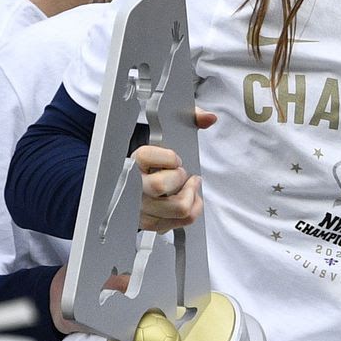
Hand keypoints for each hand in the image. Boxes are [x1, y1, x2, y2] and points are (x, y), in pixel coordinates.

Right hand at [134, 108, 215, 232]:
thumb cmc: (154, 161)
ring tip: (189, 188)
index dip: (168, 157)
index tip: (174, 159)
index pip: (146, 156)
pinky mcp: (150, 223)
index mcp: (132, 162)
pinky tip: (187, 200)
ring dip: (191, 196)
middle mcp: (132, 186)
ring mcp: (140, 208)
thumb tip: (208, 118)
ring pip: (177, 207)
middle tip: (183, 175)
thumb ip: (190, 118)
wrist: (135, 186)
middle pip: (160, 185)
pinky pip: (181, 222)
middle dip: (180, 178)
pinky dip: (192, 211)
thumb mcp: (167, 135)